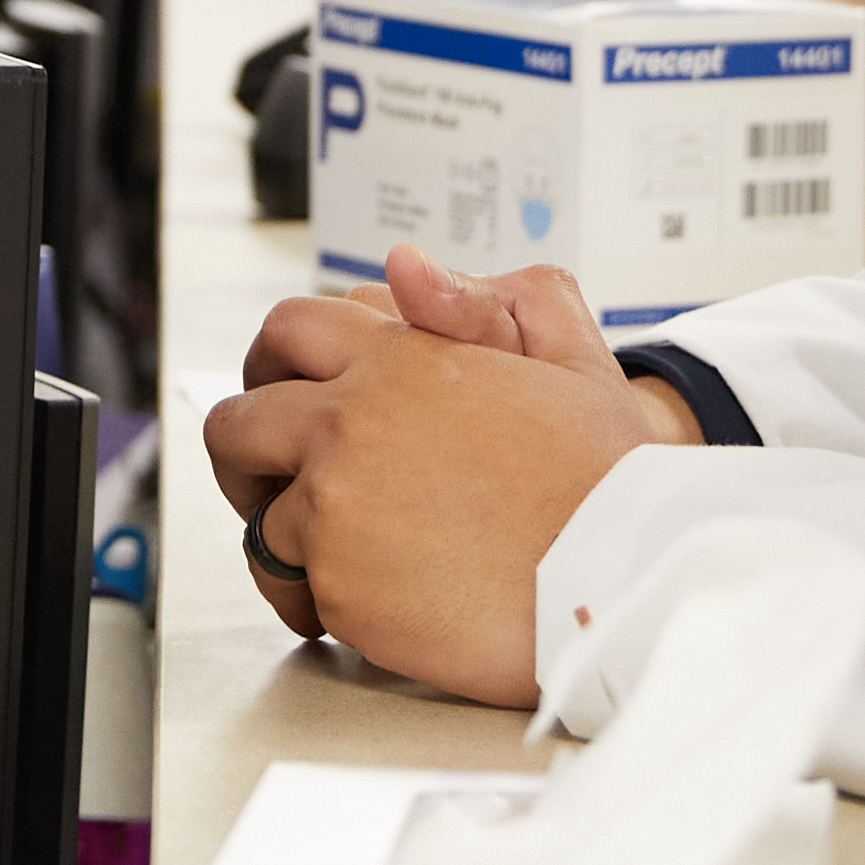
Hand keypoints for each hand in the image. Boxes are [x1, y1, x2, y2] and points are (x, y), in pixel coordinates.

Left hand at [202, 248, 694, 704]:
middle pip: (237, 424)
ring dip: (283, 532)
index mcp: (401, 358)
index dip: (276, 364)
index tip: (285, 392)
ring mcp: (335, 508)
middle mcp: (350, 425)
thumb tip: (406, 268)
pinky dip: (313, 596)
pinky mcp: (339, 586)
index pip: (287, 331)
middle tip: (274, 477)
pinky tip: (364, 597)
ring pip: (256, 517)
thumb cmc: (610, 481)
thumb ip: (492, 301)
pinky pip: (289, 587)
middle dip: (247, 451)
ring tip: (328, 551)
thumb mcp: (573, 358)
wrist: (627, 576)